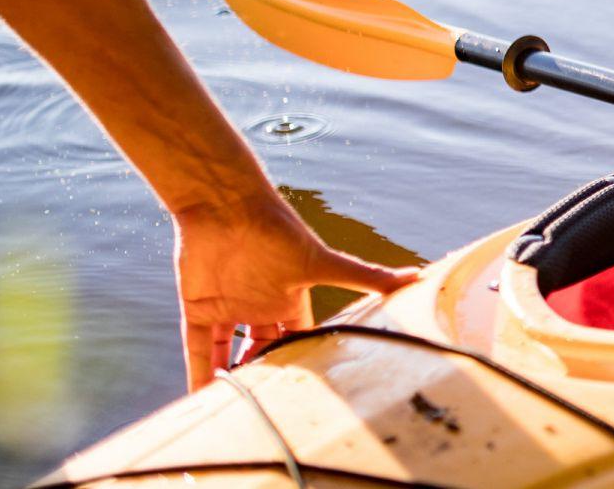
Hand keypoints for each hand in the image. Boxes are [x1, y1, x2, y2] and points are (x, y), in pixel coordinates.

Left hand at [174, 194, 417, 389]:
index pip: (297, 336)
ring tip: (233, 408)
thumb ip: (365, 275)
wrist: (226, 206)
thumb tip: (417, 276)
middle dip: (264, 373)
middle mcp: (260, 304)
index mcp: (290, 297)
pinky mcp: (197, 306)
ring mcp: (228, 306)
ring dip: (229, 378)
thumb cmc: (278, 231)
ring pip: (227, 352)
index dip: (299, 359)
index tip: (302, 391)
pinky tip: (198, 396)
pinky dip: (196, 371)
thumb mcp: (324, 263)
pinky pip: (197, 346)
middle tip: (266, 405)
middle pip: (262, 349)